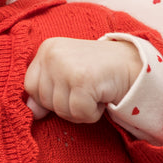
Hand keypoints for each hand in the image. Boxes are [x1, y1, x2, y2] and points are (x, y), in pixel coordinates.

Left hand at [23, 37, 141, 124]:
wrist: (133, 63)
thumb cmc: (97, 71)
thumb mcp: (65, 74)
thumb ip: (45, 89)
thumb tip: (32, 111)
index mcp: (46, 49)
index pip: (30, 87)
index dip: (47, 97)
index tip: (68, 90)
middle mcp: (53, 54)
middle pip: (44, 101)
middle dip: (65, 105)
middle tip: (84, 91)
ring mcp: (67, 66)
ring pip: (61, 110)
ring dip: (80, 110)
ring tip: (93, 92)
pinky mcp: (82, 80)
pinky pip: (79, 113)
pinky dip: (92, 113)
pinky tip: (101, 97)